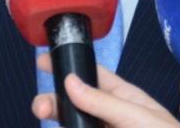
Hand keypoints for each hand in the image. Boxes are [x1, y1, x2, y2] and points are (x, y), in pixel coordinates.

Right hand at [31, 52, 179, 126]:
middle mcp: (112, 117)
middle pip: (76, 102)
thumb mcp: (139, 118)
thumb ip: (104, 102)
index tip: (46, 59)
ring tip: (42, 114)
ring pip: (73, 122)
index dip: (71, 65)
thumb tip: (71, 81)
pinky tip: (57, 126)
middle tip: (40, 106)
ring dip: (56, 116)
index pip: (94, 76)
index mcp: (126, 100)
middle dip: (54, 100)